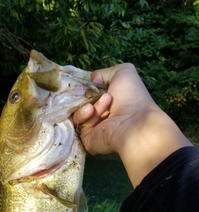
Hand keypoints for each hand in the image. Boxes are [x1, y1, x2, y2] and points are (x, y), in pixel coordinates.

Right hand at [73, 63, 191, 186]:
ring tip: (104, 101)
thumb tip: (93, 80)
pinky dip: (84, 115)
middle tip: (91, 92)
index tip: (84, 83)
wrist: (133, 122)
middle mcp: (101, 115)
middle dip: (85, 95)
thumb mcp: (123, 72)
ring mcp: (93, 128)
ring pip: (78, 112)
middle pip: (80, 102)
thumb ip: (105, 72)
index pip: (89, 93)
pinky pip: (77, 124)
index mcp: (109, 101)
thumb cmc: (132, 97)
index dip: (84, 87)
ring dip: (89, 104)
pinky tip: (93, 111)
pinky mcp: (87, 139)